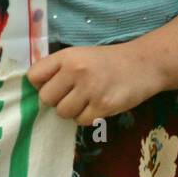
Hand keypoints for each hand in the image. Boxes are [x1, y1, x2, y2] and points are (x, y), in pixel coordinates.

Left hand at [27, 43, 163, 125]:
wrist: (143, 64)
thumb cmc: (107, 61)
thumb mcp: (79, 55)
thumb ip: (58, 68)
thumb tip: (36, 88)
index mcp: (66, 56)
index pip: (34, 76)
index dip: (40, 84)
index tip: (52, 85)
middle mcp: (75, 71)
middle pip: (46, 98)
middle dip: (56, 100)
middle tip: (70, 95)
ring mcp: (90, 89)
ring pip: (62, 112)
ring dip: (71, 111)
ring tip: (84, 101)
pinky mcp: (104, 106)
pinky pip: (81, 121)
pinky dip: (86, 118)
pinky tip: (95, 107)